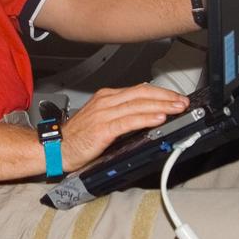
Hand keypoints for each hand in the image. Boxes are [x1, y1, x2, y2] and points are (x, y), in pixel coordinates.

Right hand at [59, 84, 188, 172]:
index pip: (139, 89)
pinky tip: (159, 118)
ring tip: (177, 108)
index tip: (176, 97)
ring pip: (138, 105)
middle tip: (182, 101)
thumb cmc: (77, 137)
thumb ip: (121, 113)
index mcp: (106, 97)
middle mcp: (106, 102)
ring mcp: (104, 114)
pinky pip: (129, 121)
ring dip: (161, 106)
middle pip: (142, 94)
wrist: (56, 148)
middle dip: (165, 96)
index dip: (160, 92)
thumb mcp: (101, 118)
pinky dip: (146, 118)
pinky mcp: (103, 129)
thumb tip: (145, 111)